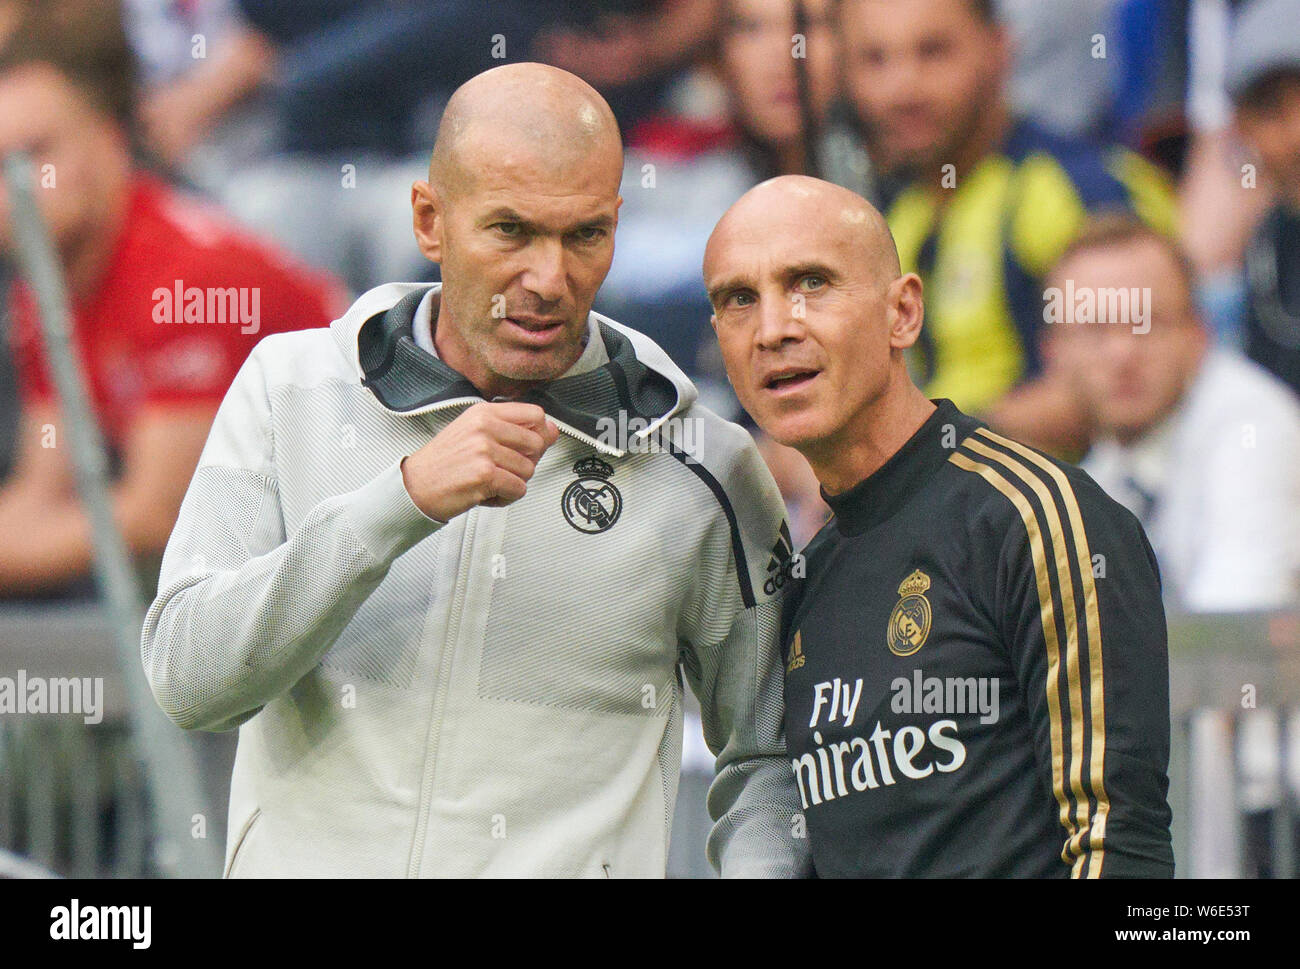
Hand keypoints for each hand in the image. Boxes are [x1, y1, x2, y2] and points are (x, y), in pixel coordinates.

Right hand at [400, 402, 558, 521]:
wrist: (416, 486)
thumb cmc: (444, 462)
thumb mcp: (476, 435)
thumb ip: (514, 430)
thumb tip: (551, 431)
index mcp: (484, 413)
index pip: (534, 414)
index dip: (538, 433)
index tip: (527, 446)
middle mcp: (485, 427)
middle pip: (537, 444)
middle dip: (525, 462)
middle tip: (503, 469)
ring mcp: (485, 450)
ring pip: (529, 469)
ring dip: (513, 483)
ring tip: (491, 482)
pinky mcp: (485, 474)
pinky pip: (519, 489)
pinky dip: (507, 497)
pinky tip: (488, 493)